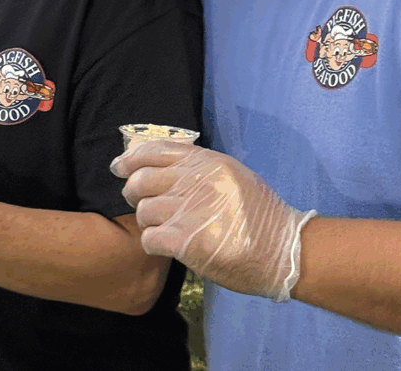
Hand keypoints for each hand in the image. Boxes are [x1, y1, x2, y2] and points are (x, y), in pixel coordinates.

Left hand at [111, 142, 315, 301]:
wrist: (282, 249)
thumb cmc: (258, 214)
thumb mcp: (231, 174)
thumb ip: (198, 166)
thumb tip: (159, 164)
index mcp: (205, 161)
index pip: (154, 150)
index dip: (130, 158)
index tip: (118, 167)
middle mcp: (194, 180)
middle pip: (141, 179)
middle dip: (134, 192)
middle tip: (140, 202)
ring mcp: (188, 210)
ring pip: (143, 210)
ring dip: (149, 221)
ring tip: (164, 228)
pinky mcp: (186, 240)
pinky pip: (149, 238)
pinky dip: (153, 244)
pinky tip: (166, 246)